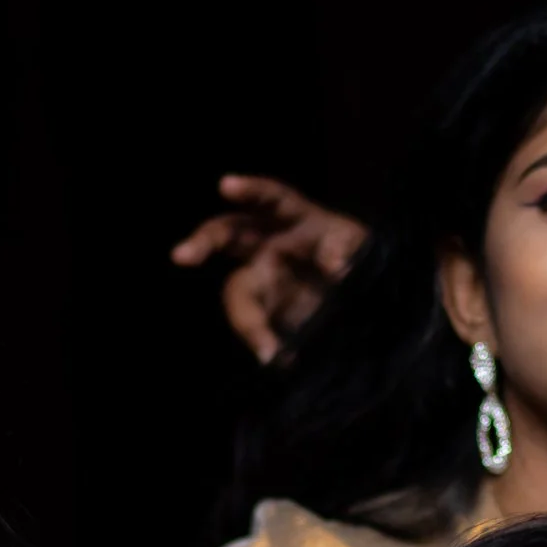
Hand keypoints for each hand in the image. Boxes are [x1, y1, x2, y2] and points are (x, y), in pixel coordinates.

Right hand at [170, 176, 365, 361]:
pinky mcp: (268, 313)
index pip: (269, 197)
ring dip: (248, 322)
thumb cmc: (356, 256)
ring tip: (268, 353)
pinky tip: (279, 360)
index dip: (249, 190)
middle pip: (225, 235)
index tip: (224, 186)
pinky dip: (266, 344)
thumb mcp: (361, 245)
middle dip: (202, 243)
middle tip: (181, 255)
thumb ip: (345, 248)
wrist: (365, 299)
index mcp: (292, 217)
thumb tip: (335, 267)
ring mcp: (262, 279)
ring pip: (239, 294)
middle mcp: (267, 245)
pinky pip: (257, 327)